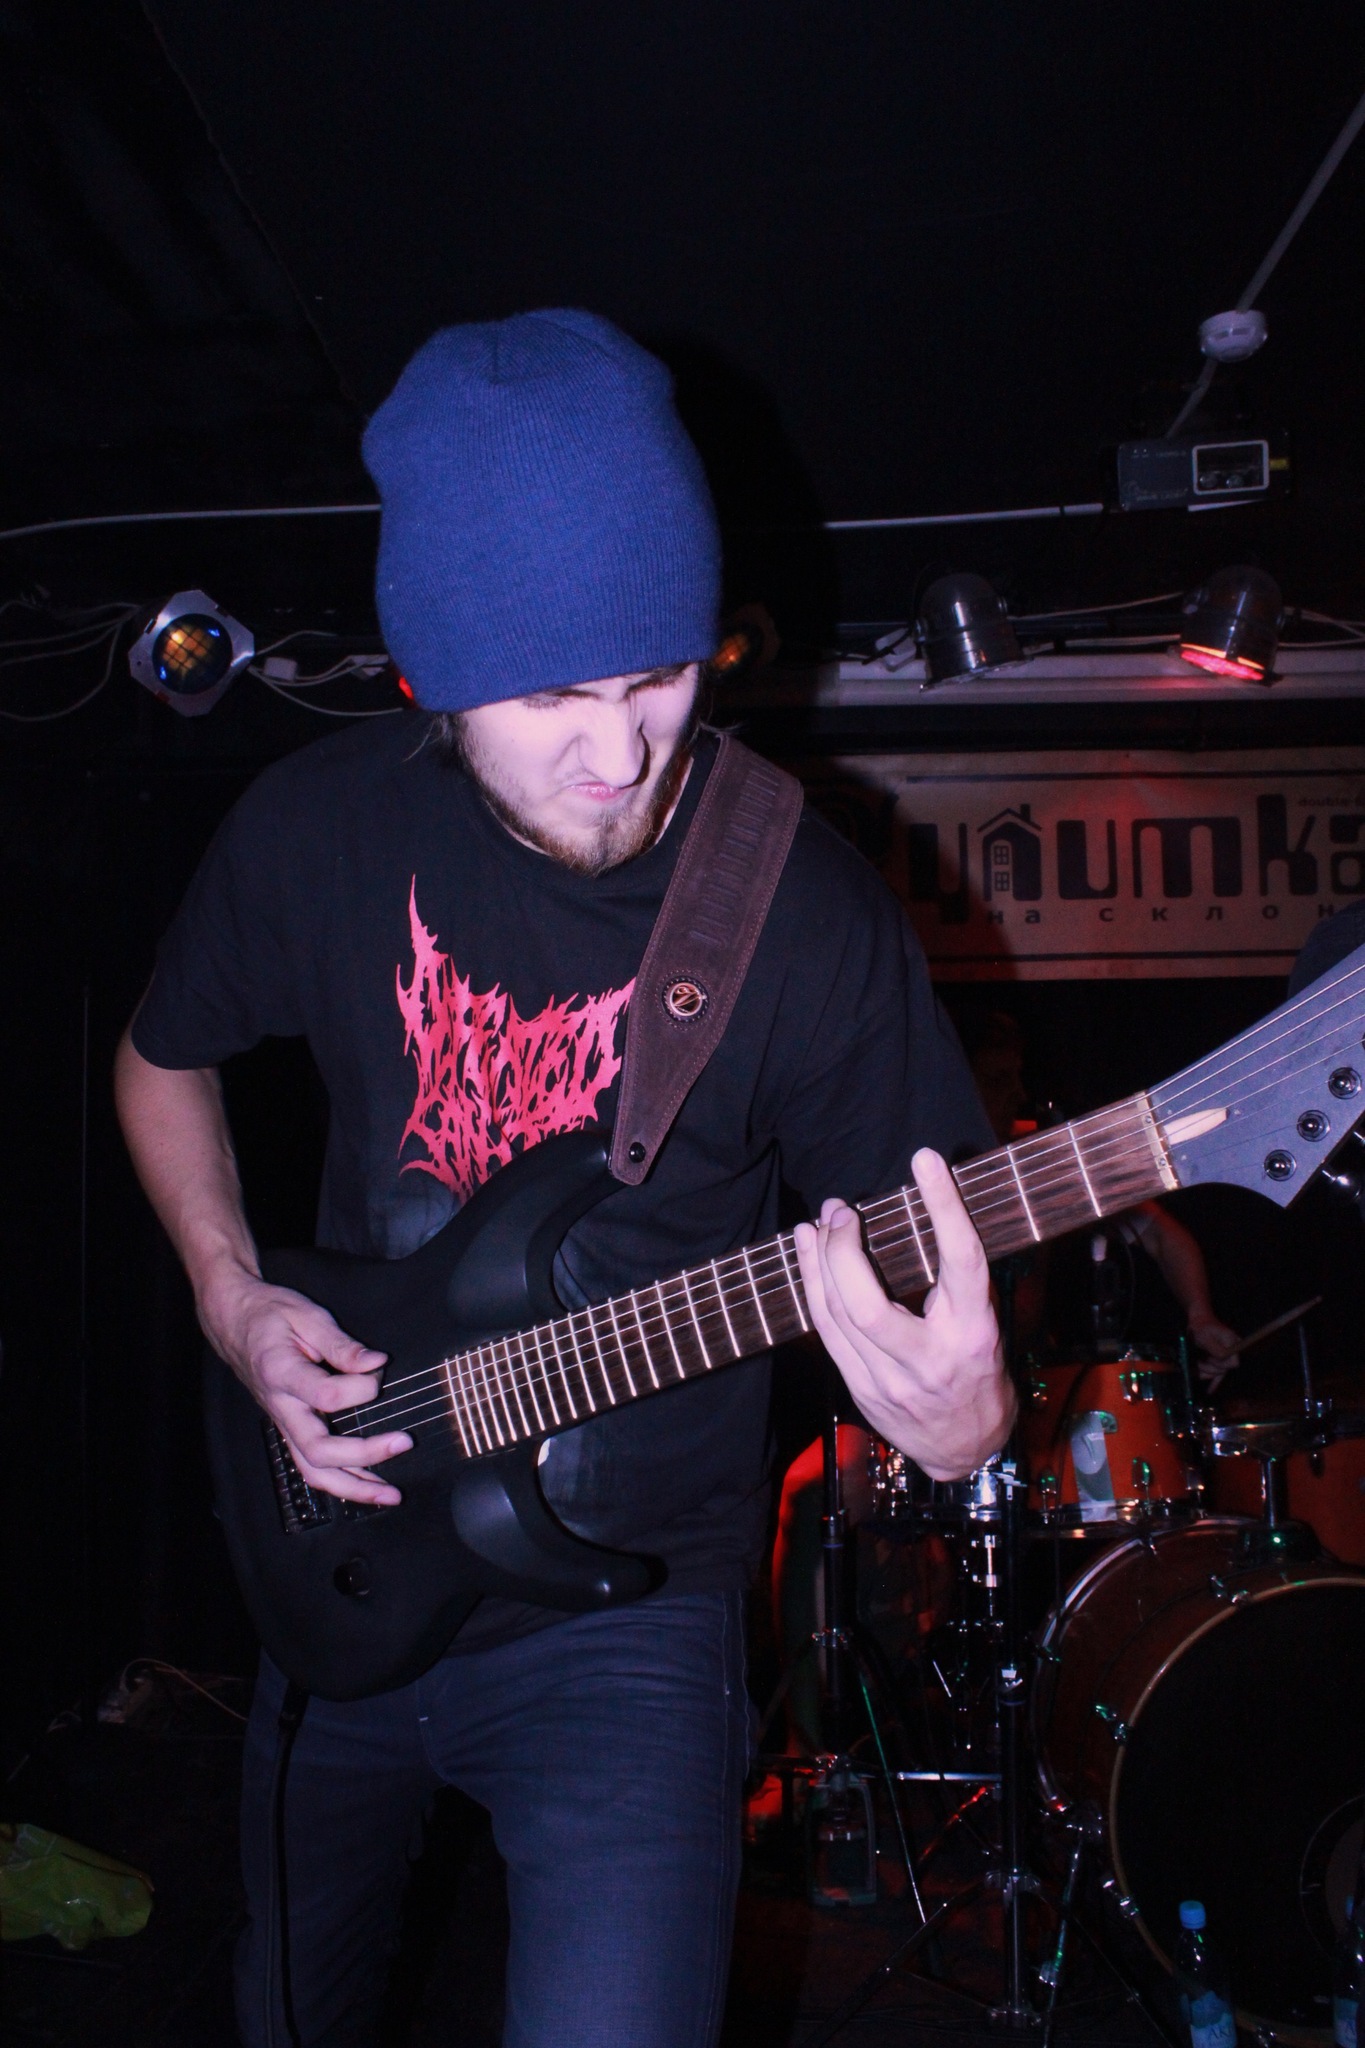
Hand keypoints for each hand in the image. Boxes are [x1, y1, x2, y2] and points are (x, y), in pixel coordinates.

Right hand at [200, 1267, 411, 1505]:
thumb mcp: (307, 1315)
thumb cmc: (269, 1314)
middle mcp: (281, 1406)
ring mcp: (283, 1421)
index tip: (378, 1370)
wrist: (232, 1320)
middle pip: (318, 1450)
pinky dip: (341, 1480)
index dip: (360, 1388)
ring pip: (312, 1470)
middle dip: (364, 1455)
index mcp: (281, 1373)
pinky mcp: (289, 1427)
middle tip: (403, 1443)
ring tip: (389, 1495)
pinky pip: (311, 1464)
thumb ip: (342, 1345)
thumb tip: (376, 1364)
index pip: (325, 1395)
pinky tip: (367, 1486)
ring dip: (353, 1487)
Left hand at [794, 1149, 1013, 1480]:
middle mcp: (929, 1360)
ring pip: (836, 1317)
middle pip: (867, 1303)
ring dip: (818, 1262)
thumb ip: (956, 1281)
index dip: (943, 1206)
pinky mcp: (860, 1390)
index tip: (926, 1159)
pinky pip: (825, 1333)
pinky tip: (809, 1256)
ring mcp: (889, 1381)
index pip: (960, 1261)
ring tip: (819, 1222)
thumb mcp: (986, 1324)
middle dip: (842, 1249)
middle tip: (839, 1209)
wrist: (967, 1450)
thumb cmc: (979, 1374)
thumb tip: (923, 1210)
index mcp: (973, 1334)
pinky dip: (813, 1289)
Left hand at [1191, 1311, 1241, 1391]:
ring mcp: (1226, 1357)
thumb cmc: (1202, 1328)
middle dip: (1209, 1367)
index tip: (1211, 1358)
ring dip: (1205, 1370)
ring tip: (1197, 1362)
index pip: (1233, 1363)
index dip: (1221, 1363)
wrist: (1198, 1322)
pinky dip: (1213, 1383)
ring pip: (1218, 1373)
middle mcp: (1233, 1351)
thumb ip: (1216, 1349)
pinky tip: (1210, 1391)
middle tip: (1200, 1359)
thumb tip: (1223, 1360)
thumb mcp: (1206, 1337)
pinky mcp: (1220, 1362)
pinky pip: (1218, 1376)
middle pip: (1224, 1370)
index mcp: (1233, 1343)